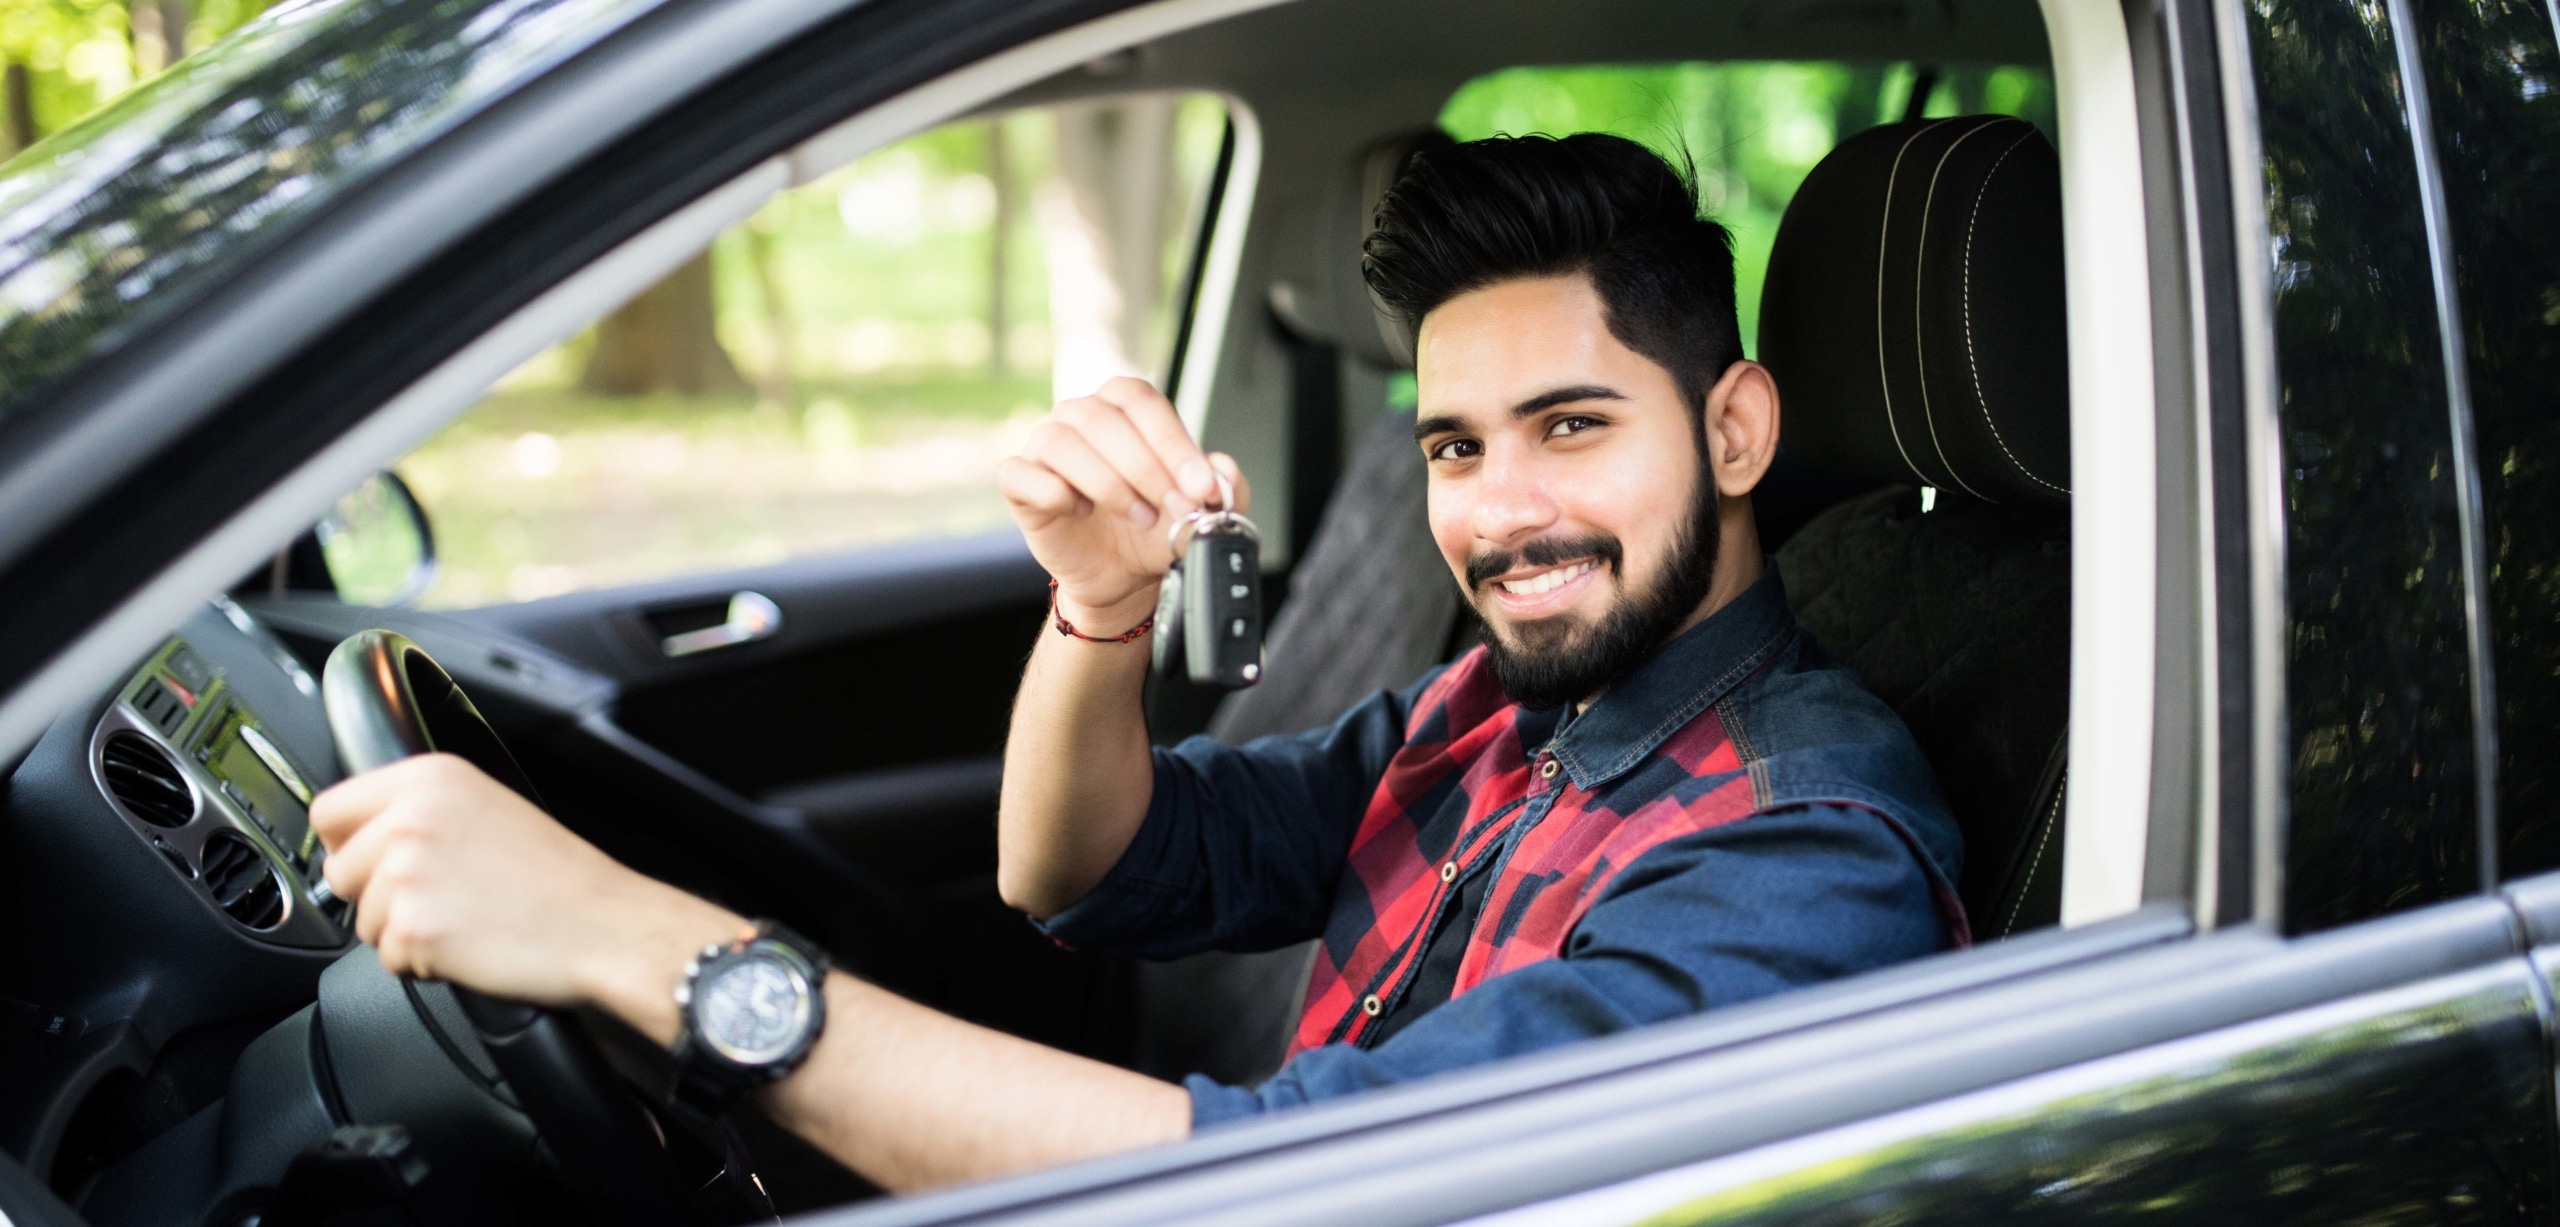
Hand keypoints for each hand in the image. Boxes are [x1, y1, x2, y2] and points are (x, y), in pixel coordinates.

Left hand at [311, 754, 739, 1042]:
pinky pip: (388, 958)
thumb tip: (366, 837)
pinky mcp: (413, 928)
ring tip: (465, 919)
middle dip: (377, 896)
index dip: (348, 843)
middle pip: (340, 871)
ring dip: (403, 932)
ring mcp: (407, 874)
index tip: (371, 861)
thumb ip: (423, 810)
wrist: (605, 924)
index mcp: (430, 778)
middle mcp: (410, 818)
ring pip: (363, 920)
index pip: (330, 810)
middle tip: (441, 899)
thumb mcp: (491, 808)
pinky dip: (423, 963)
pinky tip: (470, 944)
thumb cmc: (561, 878)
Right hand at [996, 377, 1249, 627]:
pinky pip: (1021, 474)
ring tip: (1139, 517)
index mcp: (1122, 408)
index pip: (1142, 401)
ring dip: (1107, 483)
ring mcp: (1045, 447)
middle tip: (1174, 506)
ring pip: (1061, 442)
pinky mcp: (1020, 484)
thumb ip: (1222, 488)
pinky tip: (1081, 511)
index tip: (1199, 485)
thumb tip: (1222, 472)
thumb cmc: (1153, 529)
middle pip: (1103, 419)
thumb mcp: (1199, 511)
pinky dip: (1054, 492)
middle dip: (1146, 468)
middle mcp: (1080, 417)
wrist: (1121, 574)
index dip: (1172, 442)